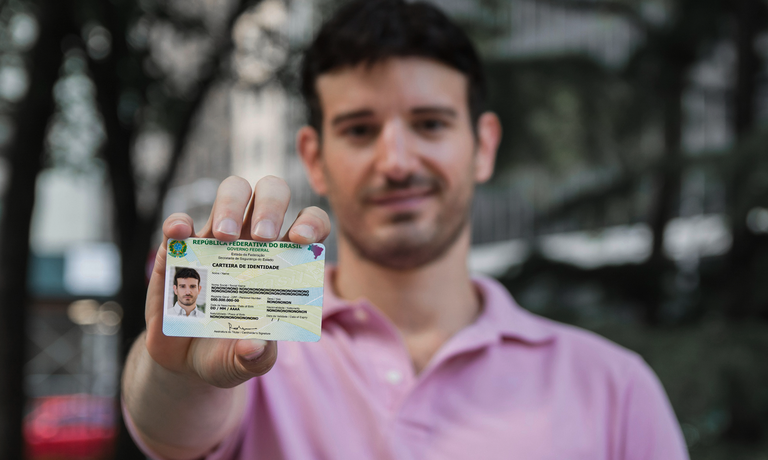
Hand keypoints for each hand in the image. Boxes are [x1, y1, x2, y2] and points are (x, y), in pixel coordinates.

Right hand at [143, 175, 330, 387]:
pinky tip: (180, 232)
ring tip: (223, 236)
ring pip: (231, 192)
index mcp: (285, 260)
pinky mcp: (178, 249)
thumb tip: (255, 347)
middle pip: (271, 193)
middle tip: (261, 237)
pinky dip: (179, 223)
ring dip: (229, 205)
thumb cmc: (230, 353)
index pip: (309, 224)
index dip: (311, 223)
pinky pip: (180, 223)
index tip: (302, 241)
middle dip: (270, 206)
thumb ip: (257, 357)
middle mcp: (254, 240)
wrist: (186, 363)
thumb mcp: (247, 362)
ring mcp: (216, 239)